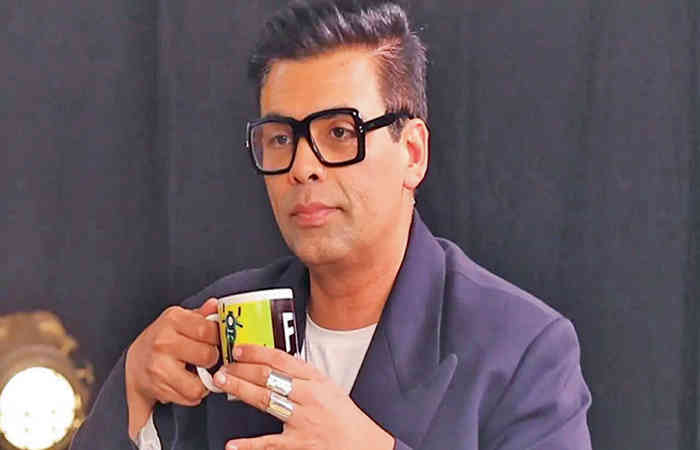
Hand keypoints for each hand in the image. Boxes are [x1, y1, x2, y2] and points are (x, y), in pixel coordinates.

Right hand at [125, 298, 219, 438]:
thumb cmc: (163, 339)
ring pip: (200, 382)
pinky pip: (191, 396)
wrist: (135, 363)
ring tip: (197, 372)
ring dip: (204, 381)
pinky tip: (187, 383)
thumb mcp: (179, 321)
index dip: (218, 338)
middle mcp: (163, 341)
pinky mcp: (158, 386)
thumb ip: (200, 315)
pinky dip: (194, 393)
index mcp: (173, 319)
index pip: (209, 330)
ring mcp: (159, 365)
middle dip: (212, 359)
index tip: (215, 341)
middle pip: (208, 355)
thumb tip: (215, 305)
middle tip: (205, 358)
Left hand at [212, 344, 394, 449]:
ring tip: (223, 383)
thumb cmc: (345, 417)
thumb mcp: (328, 386)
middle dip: (242, 369)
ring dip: (240, 390)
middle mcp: (308, 396)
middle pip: (269, 377)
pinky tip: (233, 444)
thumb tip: (276, 363)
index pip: (282, 359)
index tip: (240, 349)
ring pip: (266, 400)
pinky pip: (270, 442)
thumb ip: (304, 375)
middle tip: (224, 366)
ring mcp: (302, 420)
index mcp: (315, 380)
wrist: (363, 444)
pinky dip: (250, 445)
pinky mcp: (298, 443)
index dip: (257, 352)